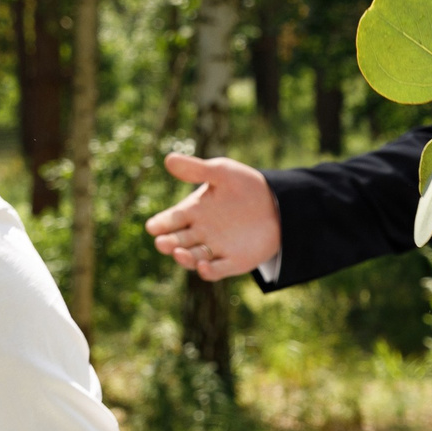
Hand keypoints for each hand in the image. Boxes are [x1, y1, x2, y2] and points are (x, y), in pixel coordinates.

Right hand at [146, 154, 280, 279]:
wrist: (278, 203)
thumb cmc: (244, 185)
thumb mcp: (222, 172)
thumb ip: (197, 170)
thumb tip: (169, 159)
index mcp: (193, 211)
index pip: (170, 220)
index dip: (160, 224)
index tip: (153, 226)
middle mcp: (199, 232)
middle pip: (177, 241)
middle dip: (168, 243)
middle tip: (162, 242)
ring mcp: (214, 249)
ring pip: (192, 258)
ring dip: (184, 258)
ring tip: (178, 253)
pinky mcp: (232, 262)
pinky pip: (215, 270)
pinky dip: (207, 271)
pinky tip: (203, 265)